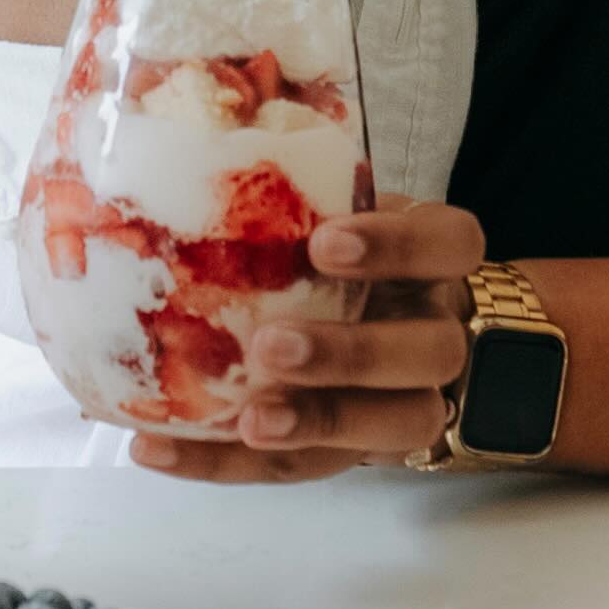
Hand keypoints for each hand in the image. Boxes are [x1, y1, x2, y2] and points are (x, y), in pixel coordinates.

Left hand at [129, 197, 485, 484]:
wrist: (367, 329)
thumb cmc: (329, 255)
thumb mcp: (325, 211)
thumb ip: (277, 193)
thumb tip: (165, 142)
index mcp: (432, 260)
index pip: (450, 243)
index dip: (397, 246)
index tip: (322, 244)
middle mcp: (434, 328)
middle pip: (433, 351)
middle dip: (353, 354)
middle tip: (272, 346)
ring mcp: (409, 396)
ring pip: (401, 422)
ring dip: (320, 423)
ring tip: (248, 419)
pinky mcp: (358, 451)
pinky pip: (310, 466)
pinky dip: (230, 463)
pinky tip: (158, 449)